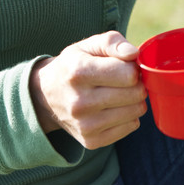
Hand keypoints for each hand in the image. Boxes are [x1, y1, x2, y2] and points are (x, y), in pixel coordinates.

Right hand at [29, 31, 146, 149]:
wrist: (46, 95)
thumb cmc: (75, 64)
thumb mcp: (88, 45)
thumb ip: (113, 42)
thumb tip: (134, 54)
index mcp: (79, 72)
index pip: (128, 74)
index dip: (133, 67)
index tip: (126, 66)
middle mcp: (80, 102)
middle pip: (135, 94)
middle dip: (137, 83)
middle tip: (126, 79)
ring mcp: (85, 125)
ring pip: (136, 111)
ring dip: (135, 100)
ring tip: (121, 92)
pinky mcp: (91, 141)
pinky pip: (131, 126)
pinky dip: (129, 116)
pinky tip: (115, 108)